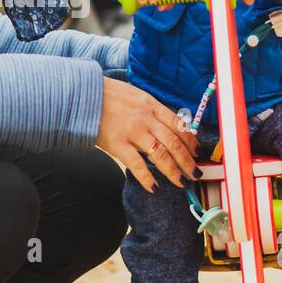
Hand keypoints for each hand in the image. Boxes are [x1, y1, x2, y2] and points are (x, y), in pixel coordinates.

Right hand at [96, 76, 200, 193]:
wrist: (83, 95)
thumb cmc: (109, 95)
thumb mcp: (136, 96)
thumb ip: (152, 110)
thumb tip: (169, 126)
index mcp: (151, 105)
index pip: (178, 125)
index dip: (191, 141)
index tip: (198, 152)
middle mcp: (145, 118)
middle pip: (174, 142)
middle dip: (187, 160)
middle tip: (195, 173)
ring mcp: (132, 132)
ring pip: (160, 154)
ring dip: (173, 171)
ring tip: (180, 182)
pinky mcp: (118, 144)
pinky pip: (137, 165)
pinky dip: (147, 178)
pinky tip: (154, 187)